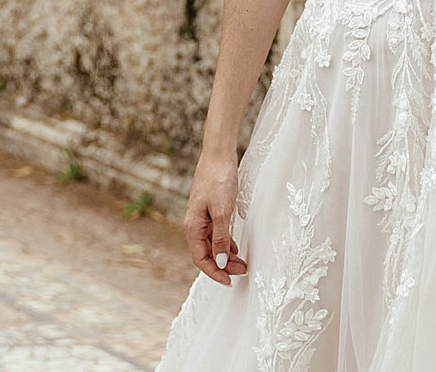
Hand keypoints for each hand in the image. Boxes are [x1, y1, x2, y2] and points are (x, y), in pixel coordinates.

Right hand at [183, 151, 247, 284]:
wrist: (218, 154)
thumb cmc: (219, 180)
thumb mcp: (222, 212)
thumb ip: (221, 239)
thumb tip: (220, 262)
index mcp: (193, 226)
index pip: (200, 258)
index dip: (214, 272)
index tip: (229, 281)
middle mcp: (194, 224)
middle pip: (206, 253)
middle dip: (223, 266)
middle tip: (242, 271)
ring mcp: (202, 217)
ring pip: (212, 244)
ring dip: (226, 256)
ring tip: (242, 263)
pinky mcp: (210, 210)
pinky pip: (216, 233)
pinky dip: (226, 243)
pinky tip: (235, 248)